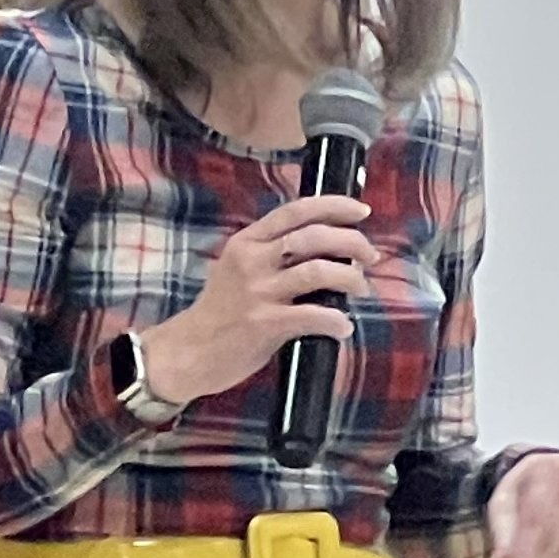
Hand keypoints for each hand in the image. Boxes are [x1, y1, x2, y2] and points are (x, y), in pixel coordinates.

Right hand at [135, 193, 375, 408]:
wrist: (188, 351)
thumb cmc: (221, 313)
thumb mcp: (238, 269)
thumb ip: (272, 255)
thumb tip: (326, 250)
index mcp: (248, 241)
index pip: (296, 211)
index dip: (334, 206)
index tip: (362, 212)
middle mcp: (253, 260)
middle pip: (315, 237)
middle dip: (352, 243)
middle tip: (370, 257)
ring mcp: (258, 292)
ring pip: (320, 271)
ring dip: (351, 278)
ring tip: (360, 289)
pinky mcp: (264, 324)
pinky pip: (314, 315)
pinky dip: (337, 321)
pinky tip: (343, 328)